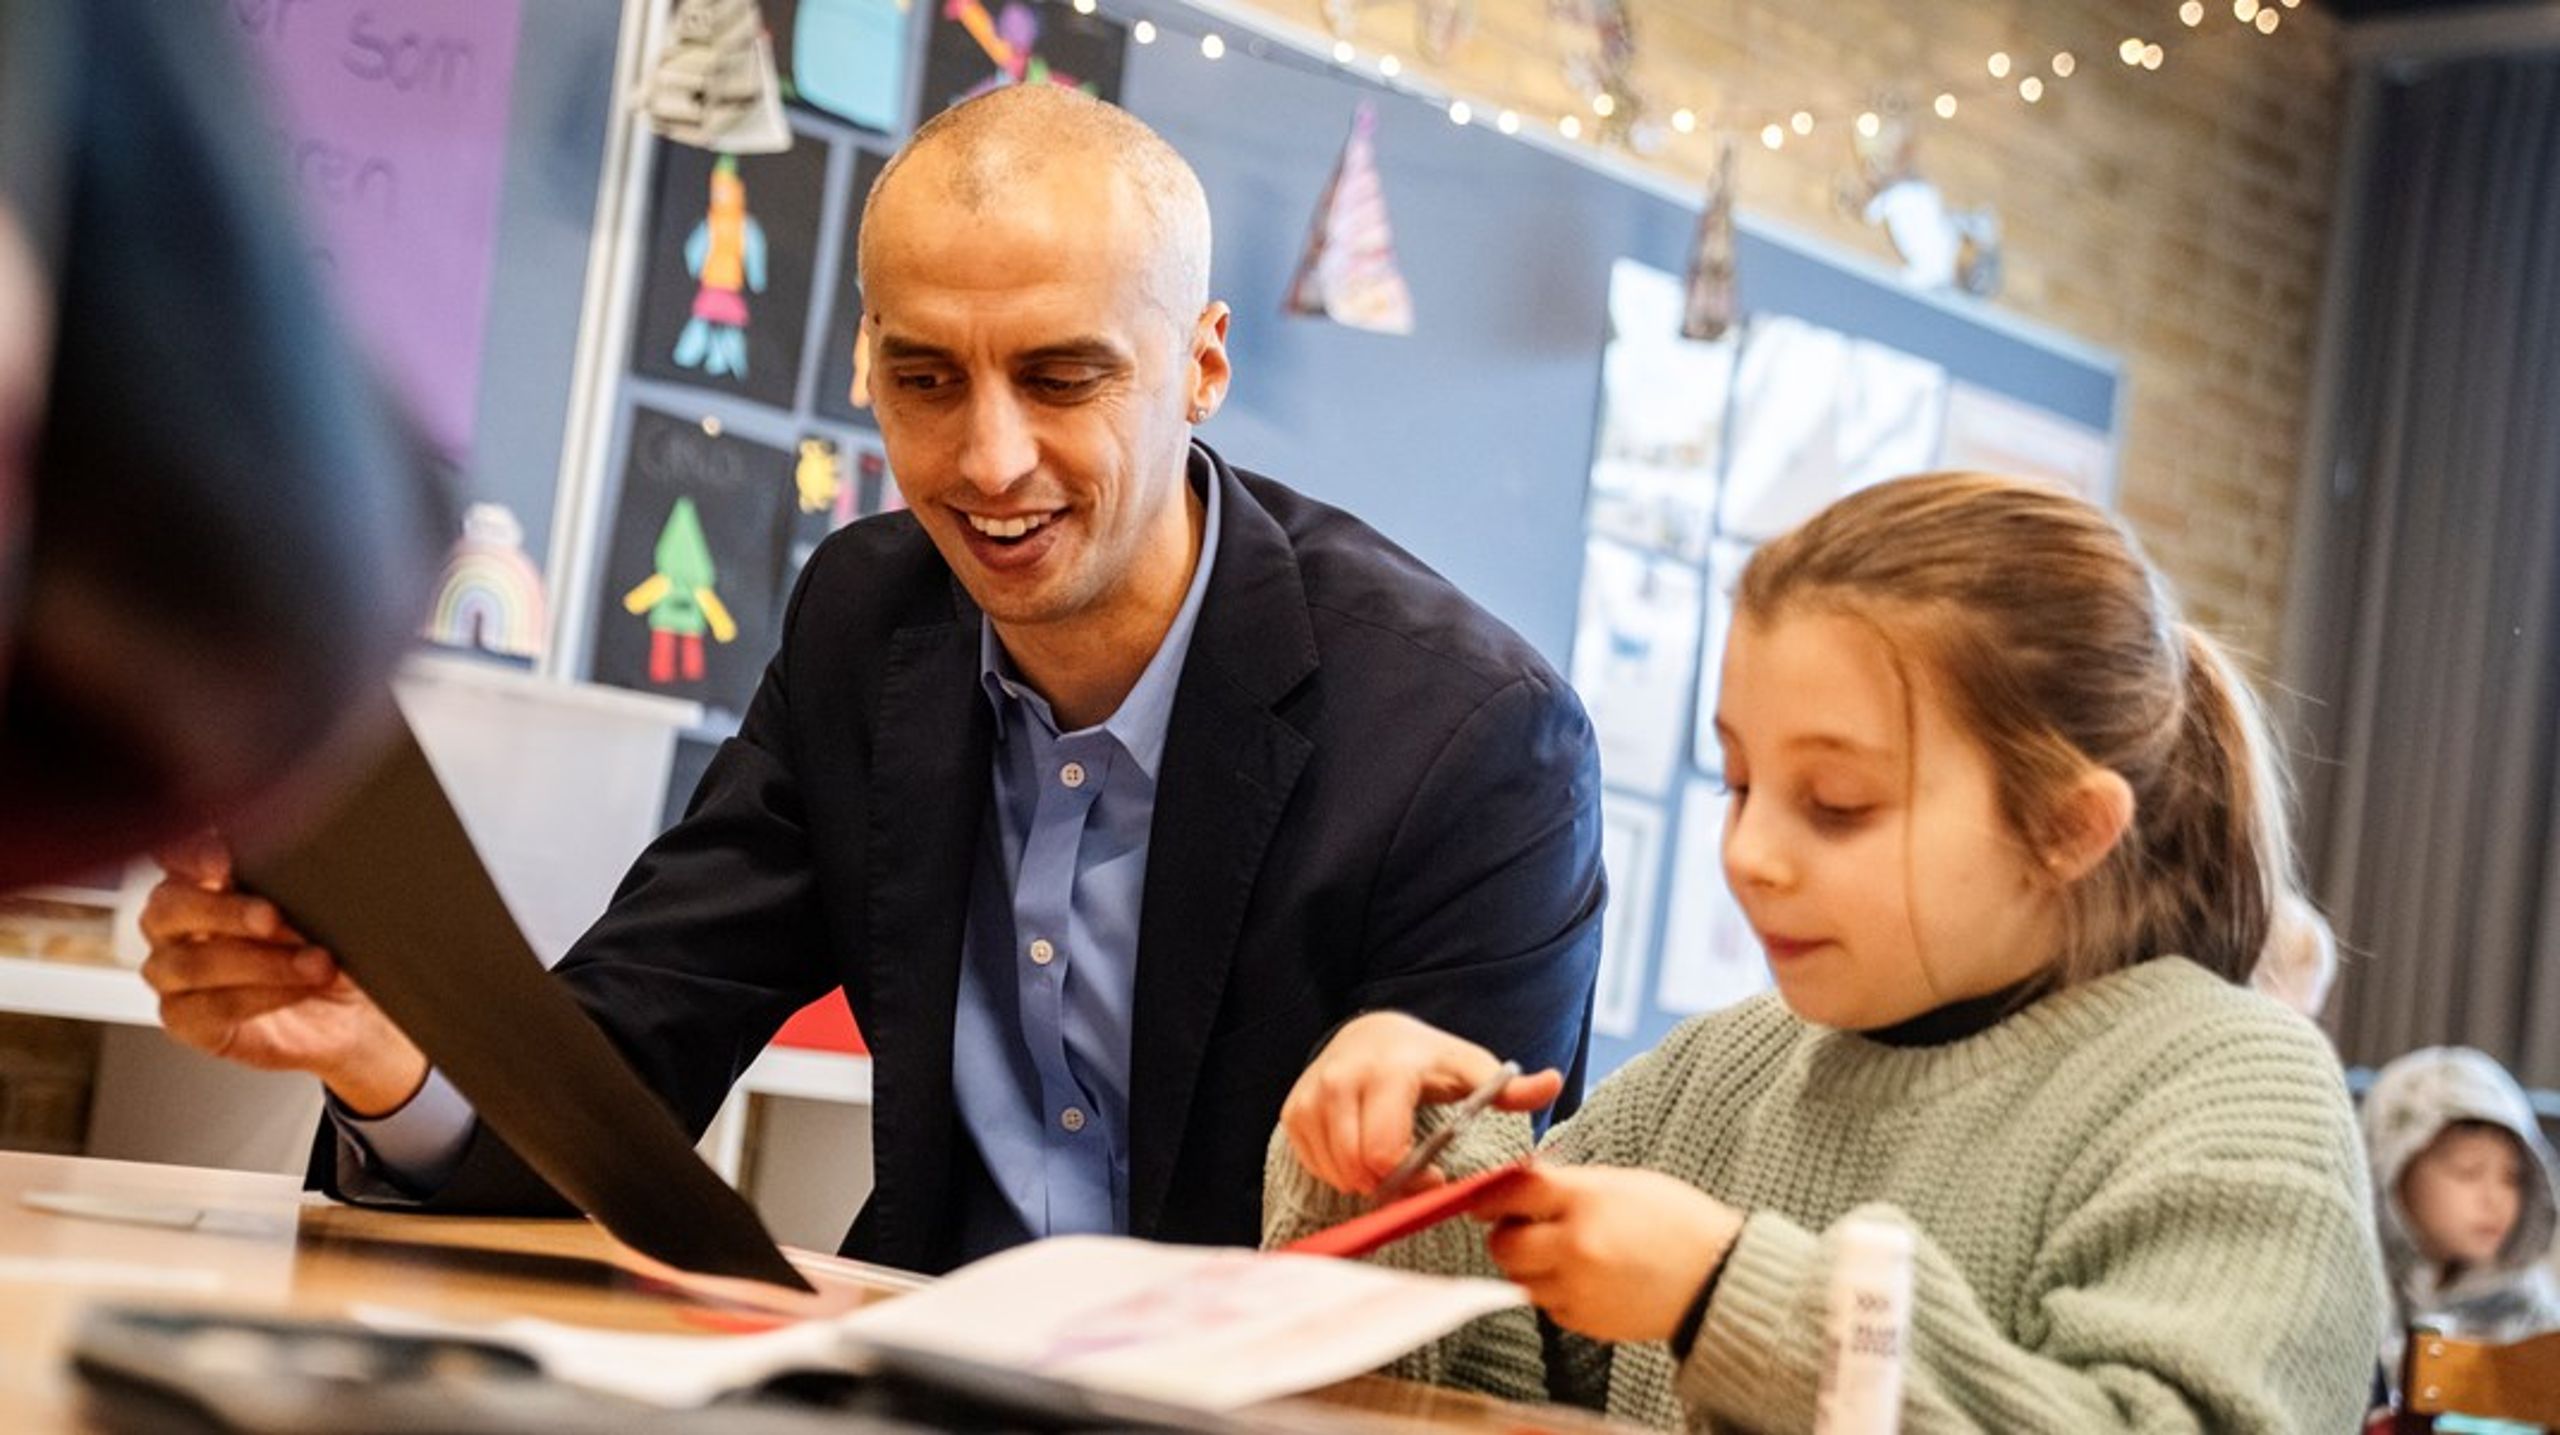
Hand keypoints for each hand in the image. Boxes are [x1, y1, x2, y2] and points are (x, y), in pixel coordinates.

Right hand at [140, 830, 426, 1115]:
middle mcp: (178, 924)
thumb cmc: (328, 948)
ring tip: (316, 964)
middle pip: (168, 907)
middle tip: (272, 917)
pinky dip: (258, 997)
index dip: (191, 854)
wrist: (350, 1011)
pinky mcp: (187, 1020)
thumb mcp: (322, 910)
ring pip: (189, 964)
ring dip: (259, 963)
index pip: (176, 856)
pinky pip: (204, 1010)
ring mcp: (175, 974)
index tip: (225, 860)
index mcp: (202, 881)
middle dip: (223, 910)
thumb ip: (293, 884)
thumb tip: (295, 867)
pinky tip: (297, 990)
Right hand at [1280, 1011, 1562, 1194]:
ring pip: (1334, 1168)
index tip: (1435, 1179)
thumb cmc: (1428, 1060)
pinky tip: (1360, 1155)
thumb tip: (1551, 1081)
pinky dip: (1337, 1171)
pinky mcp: (1294, 1108)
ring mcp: (1313, 1093)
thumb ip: (1509, 1087)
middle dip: (1388, 1185)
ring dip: (1363, 1179)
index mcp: (1389, 1071)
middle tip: (1412, 1178)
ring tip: (1389, 1164)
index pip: (1385, 1151)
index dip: (1412, 1180)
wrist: (1372, 1034)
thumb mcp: (1470, 1068)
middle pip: (1357, 1166)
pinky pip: (1313, 1162)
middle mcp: (1343, 1078)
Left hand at [1471, 1165, 1744, 1343]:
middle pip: (1503, 1245)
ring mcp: (1578, 1290)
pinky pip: (1546, 1304)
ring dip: (1527, 1264)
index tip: (1484, 1197)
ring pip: (1519, 1279)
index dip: (1491, 1193)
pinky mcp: (1584, 1321)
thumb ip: (1568, 1184)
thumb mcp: (1623, 1183)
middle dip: (1506, 1234)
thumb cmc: (1677, 1222)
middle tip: (1521, 1226)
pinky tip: (1582, 1275)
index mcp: (1586, 1203)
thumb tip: (1521, 1183)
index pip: (1513, 1192)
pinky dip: (1552, 1290)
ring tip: (1560, 1251)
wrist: (1716, 1279)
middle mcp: (1576, 1248)